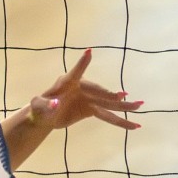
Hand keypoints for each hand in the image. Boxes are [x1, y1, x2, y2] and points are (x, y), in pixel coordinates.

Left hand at [26, 49, 142, 132]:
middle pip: (99, 92)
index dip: (82, 63)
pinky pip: (108, 116)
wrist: (46, 115)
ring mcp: (89, 99)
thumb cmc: (39, 108)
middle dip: (110, 95)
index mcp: (67, 83)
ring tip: (140, 105)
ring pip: (109, 104)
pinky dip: (120, 121)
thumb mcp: (38, 107)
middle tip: (123, 96)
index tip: (88, 52)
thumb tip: (57, 104)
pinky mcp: (92, 109)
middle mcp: (82, 88)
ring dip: (124, 106)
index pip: (75, 72)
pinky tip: (134, 124)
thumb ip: (46, 105)